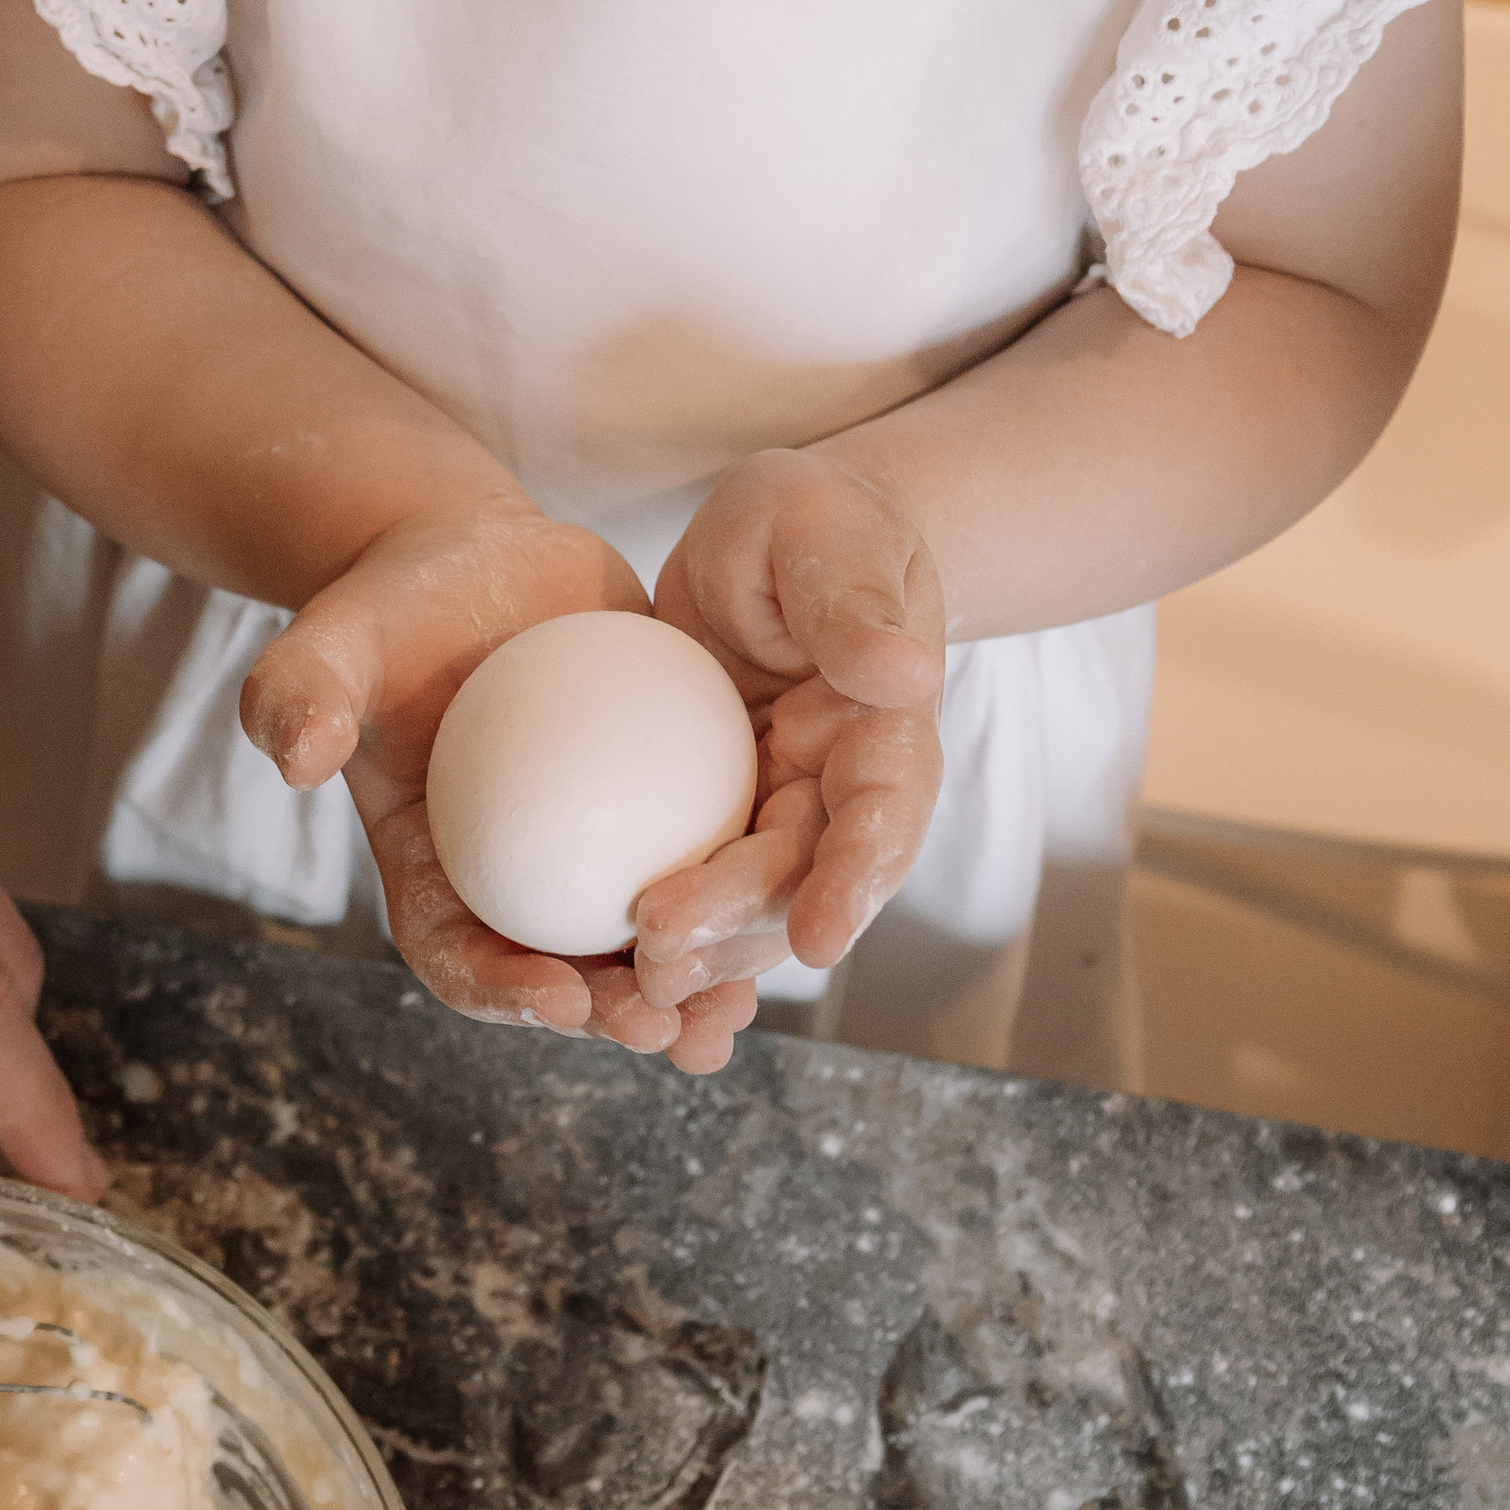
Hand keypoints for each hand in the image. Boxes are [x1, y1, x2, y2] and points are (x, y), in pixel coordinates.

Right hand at [237, 505, 763, 1072]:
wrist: (475, 561)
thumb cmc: (390, 607)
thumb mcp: (336, 640)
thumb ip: (302, 692)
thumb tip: (294, 756)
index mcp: (432, 874)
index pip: (457, 954)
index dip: (502, 991)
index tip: (561, 995)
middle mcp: (513, 885)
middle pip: (560, 977)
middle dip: (611, 1017)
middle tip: (662, 1023)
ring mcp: (590, 856)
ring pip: (642, 945)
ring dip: (686, 990)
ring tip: (728, 1012)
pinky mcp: (657, 811)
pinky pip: (701, 866)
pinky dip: (737, 899)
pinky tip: (787, 908)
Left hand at [630, 451, 946, 1016]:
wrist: (767, 545)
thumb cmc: (803, 519)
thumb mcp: (818, 531)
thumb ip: (852, 600)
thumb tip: (901, 673)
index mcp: (884, 729)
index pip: (884, 812)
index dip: (856, 881)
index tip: (819, 940)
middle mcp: (839, 788)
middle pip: (801, 876)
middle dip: (742, 928)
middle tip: (663, 952)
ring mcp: (777, 809)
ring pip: (748, 902)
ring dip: (701, 953)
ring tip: (636, 989)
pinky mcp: (715, 817)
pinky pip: (694, 883)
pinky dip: (667, 936)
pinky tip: (609, 982)